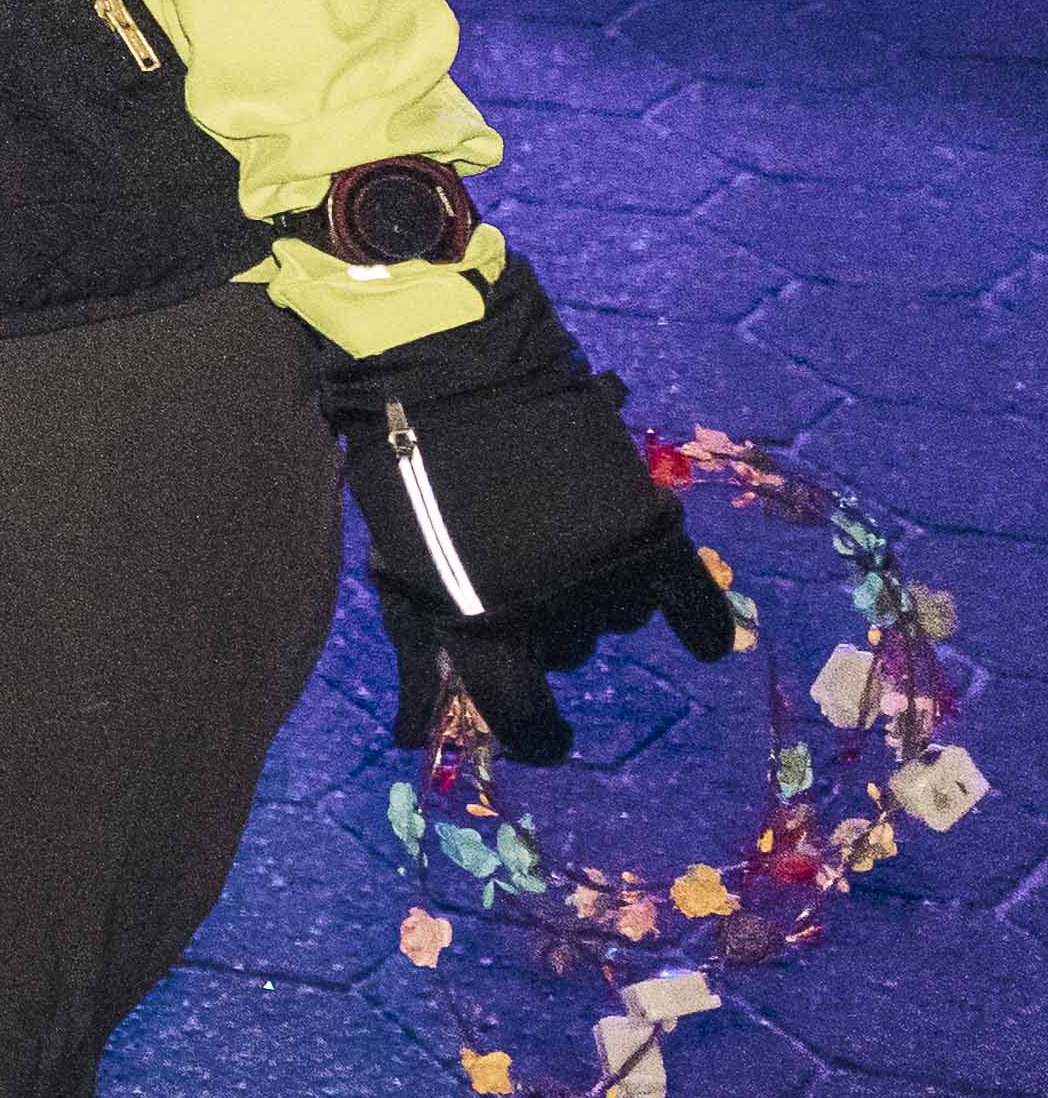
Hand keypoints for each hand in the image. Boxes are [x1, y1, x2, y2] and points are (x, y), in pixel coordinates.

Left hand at [323, 255, 744, 765]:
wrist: (448, 362)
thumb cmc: (401, 460)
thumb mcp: (392, 557)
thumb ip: (416, 642)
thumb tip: (417, 736)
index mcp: (477, 619)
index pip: (517, 710)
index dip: (531, 730)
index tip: (541, 734)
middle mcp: (549, 605)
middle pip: (566, 648)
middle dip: (543, 620)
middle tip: (518, 567)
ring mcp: (603, 563)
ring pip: (615, 614)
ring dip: (594, 592)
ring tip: (559, 536)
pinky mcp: (646, 523)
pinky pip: (692, 597)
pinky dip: (701, 620)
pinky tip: (704, 642)